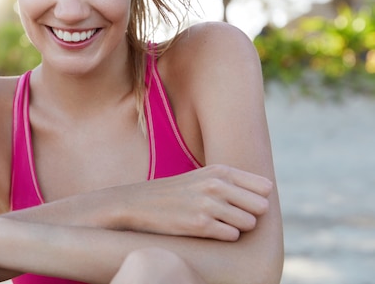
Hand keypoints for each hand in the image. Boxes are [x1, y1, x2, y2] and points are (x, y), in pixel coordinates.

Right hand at [112, 164, 272, 240]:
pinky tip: (207, 229)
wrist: (138, 203)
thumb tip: (268, 191)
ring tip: (215, 221)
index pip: (264, 187)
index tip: (242, 202)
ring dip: (236, 226)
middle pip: (261, 206)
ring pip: (249, 223)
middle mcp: (216, 184)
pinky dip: (224, 236)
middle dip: (249, 214)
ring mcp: (208, 204)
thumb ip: (234, 181)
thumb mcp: (204, 177)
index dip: (256, 198)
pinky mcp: (200, 225)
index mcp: (220, 170)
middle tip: (228, 214)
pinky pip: (232, 235)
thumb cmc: (177, 192)